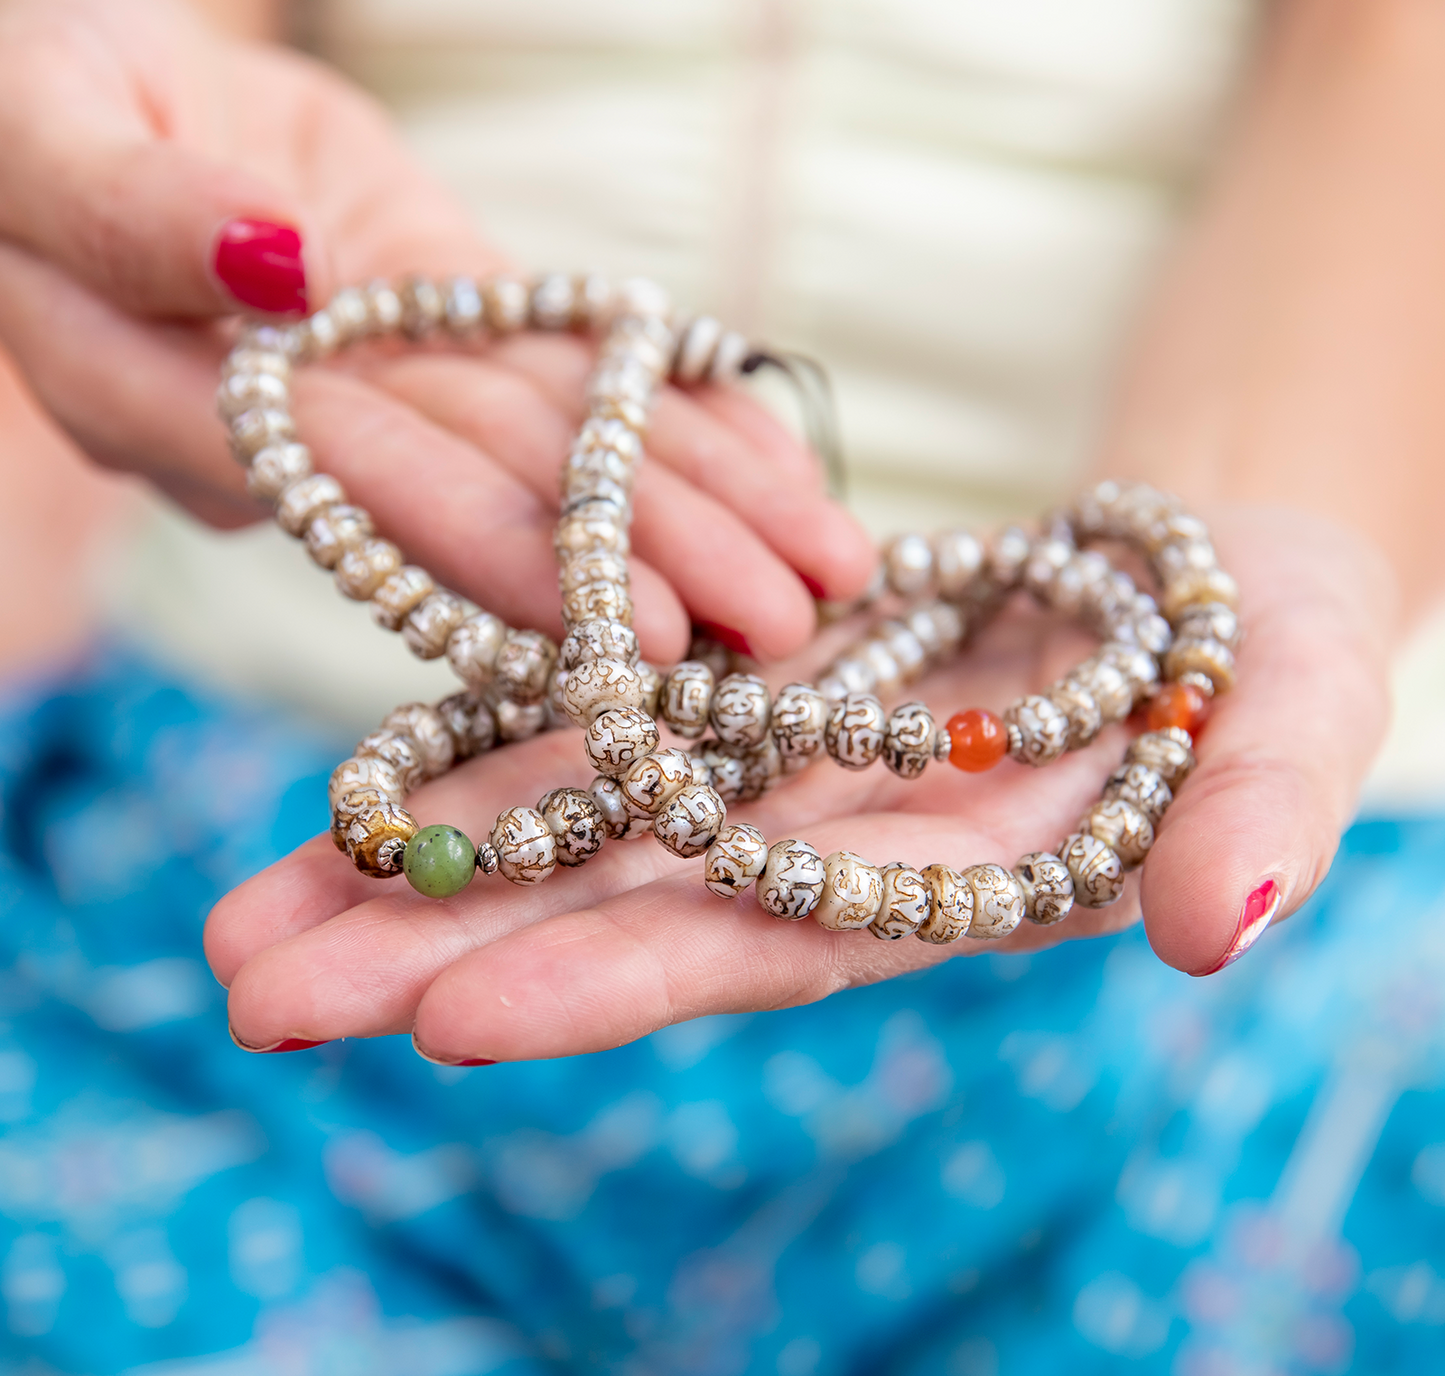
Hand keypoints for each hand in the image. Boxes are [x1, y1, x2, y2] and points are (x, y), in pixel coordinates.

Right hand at [0, 0, 873, 660]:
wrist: (98, 82)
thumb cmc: (33, 98)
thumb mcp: (40, 126)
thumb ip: (127, 212)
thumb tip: (272, 266)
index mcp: (181, 406)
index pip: (371, 493)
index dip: (508, 556)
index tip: (643, 626)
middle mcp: (304, 435)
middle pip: (494, 496)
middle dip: (647, 563)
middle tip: (784, 625)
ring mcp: (394, 388)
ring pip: (556, 453)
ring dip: (698, 512)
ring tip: (824, 571)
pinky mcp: (454, 333)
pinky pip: (576, 382)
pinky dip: (683, 421)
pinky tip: (782, 473)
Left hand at [205, 504, 1393, 1060]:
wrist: (1203, 573)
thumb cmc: (1278, 646)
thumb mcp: (1297, 709)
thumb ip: (1263, 812)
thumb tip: (1223, 926)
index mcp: (945, 879)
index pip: (767, 944)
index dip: (624, 978)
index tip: (456, 1022)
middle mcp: (831, 843)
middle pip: (623, 903)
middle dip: (446, 949)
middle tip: (261, 996)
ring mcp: (776, 763)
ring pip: (580, 816)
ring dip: (415, 861)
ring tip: (242, 920)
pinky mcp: (745, 678)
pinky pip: (602, 701)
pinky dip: (486, 735)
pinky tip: (355, 772)